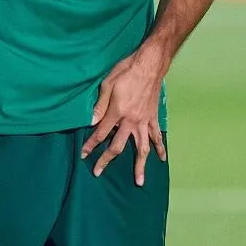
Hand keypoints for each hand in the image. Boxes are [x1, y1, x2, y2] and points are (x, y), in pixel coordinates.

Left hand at [81, 46, 166, 185]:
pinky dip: (160, 148)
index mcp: (117, 112)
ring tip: (139, 181)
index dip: (90, 145)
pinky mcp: (153, 118)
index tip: (83, 155)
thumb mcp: (107, 84)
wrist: (149, 64)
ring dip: (139, 165)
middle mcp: (131, 120)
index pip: (100, 133)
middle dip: (106, 160)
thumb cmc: (126, 71)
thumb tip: (91, 121)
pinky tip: (161, 158)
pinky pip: (156, 136)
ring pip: (141, 148)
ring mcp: (144, 121)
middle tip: (98, 172)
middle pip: (117, 146)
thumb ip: (99, 105)